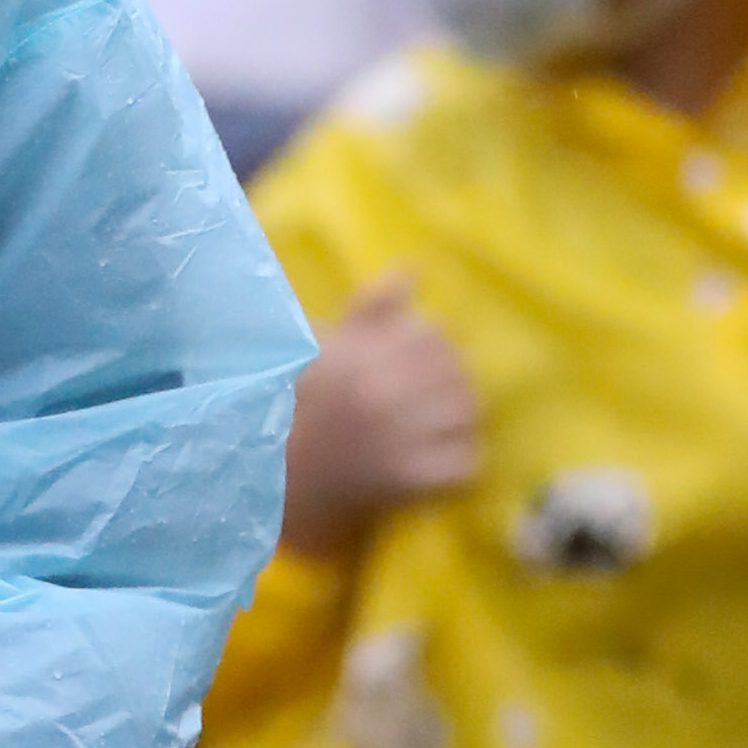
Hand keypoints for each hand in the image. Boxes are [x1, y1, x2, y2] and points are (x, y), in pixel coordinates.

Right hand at [280, 273, 480, 552]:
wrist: (280, 479)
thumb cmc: (304, 406)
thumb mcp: (326, 346)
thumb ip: (370, 306)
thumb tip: (412, 267)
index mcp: (360, 354)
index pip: (433, 333)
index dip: (433, 346)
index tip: (420, 363)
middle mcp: (380, 392)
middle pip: (455, 372)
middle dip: (450, 382)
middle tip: (432, 399)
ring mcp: (397, 438)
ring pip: (467, 414)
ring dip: (459, 419)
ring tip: (439, 426)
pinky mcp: (408, 479)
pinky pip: (464, 462)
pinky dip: (460, 460)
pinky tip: (441, 459)